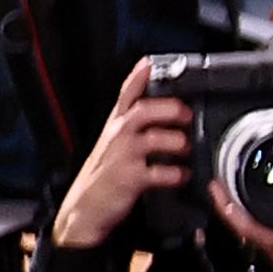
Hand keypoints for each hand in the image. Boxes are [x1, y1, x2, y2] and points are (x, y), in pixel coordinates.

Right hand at [50, 56, 196, 255]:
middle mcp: (118, 135)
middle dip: (168, 108)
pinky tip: (183, 174)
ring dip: (175, 141)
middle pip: (144, 110)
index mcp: (115, 125)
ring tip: (186, 146)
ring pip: (153, 139)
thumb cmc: (104, 174)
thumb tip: (155, 113)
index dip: (137, 77)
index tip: (149, 63)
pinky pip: (158, 173)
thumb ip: (129, 126)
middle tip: (186, 114)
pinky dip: (174, 174)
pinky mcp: (130, 178)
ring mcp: (123, 156)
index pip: (125, 94)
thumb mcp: (112, 144)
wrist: (86, 207)